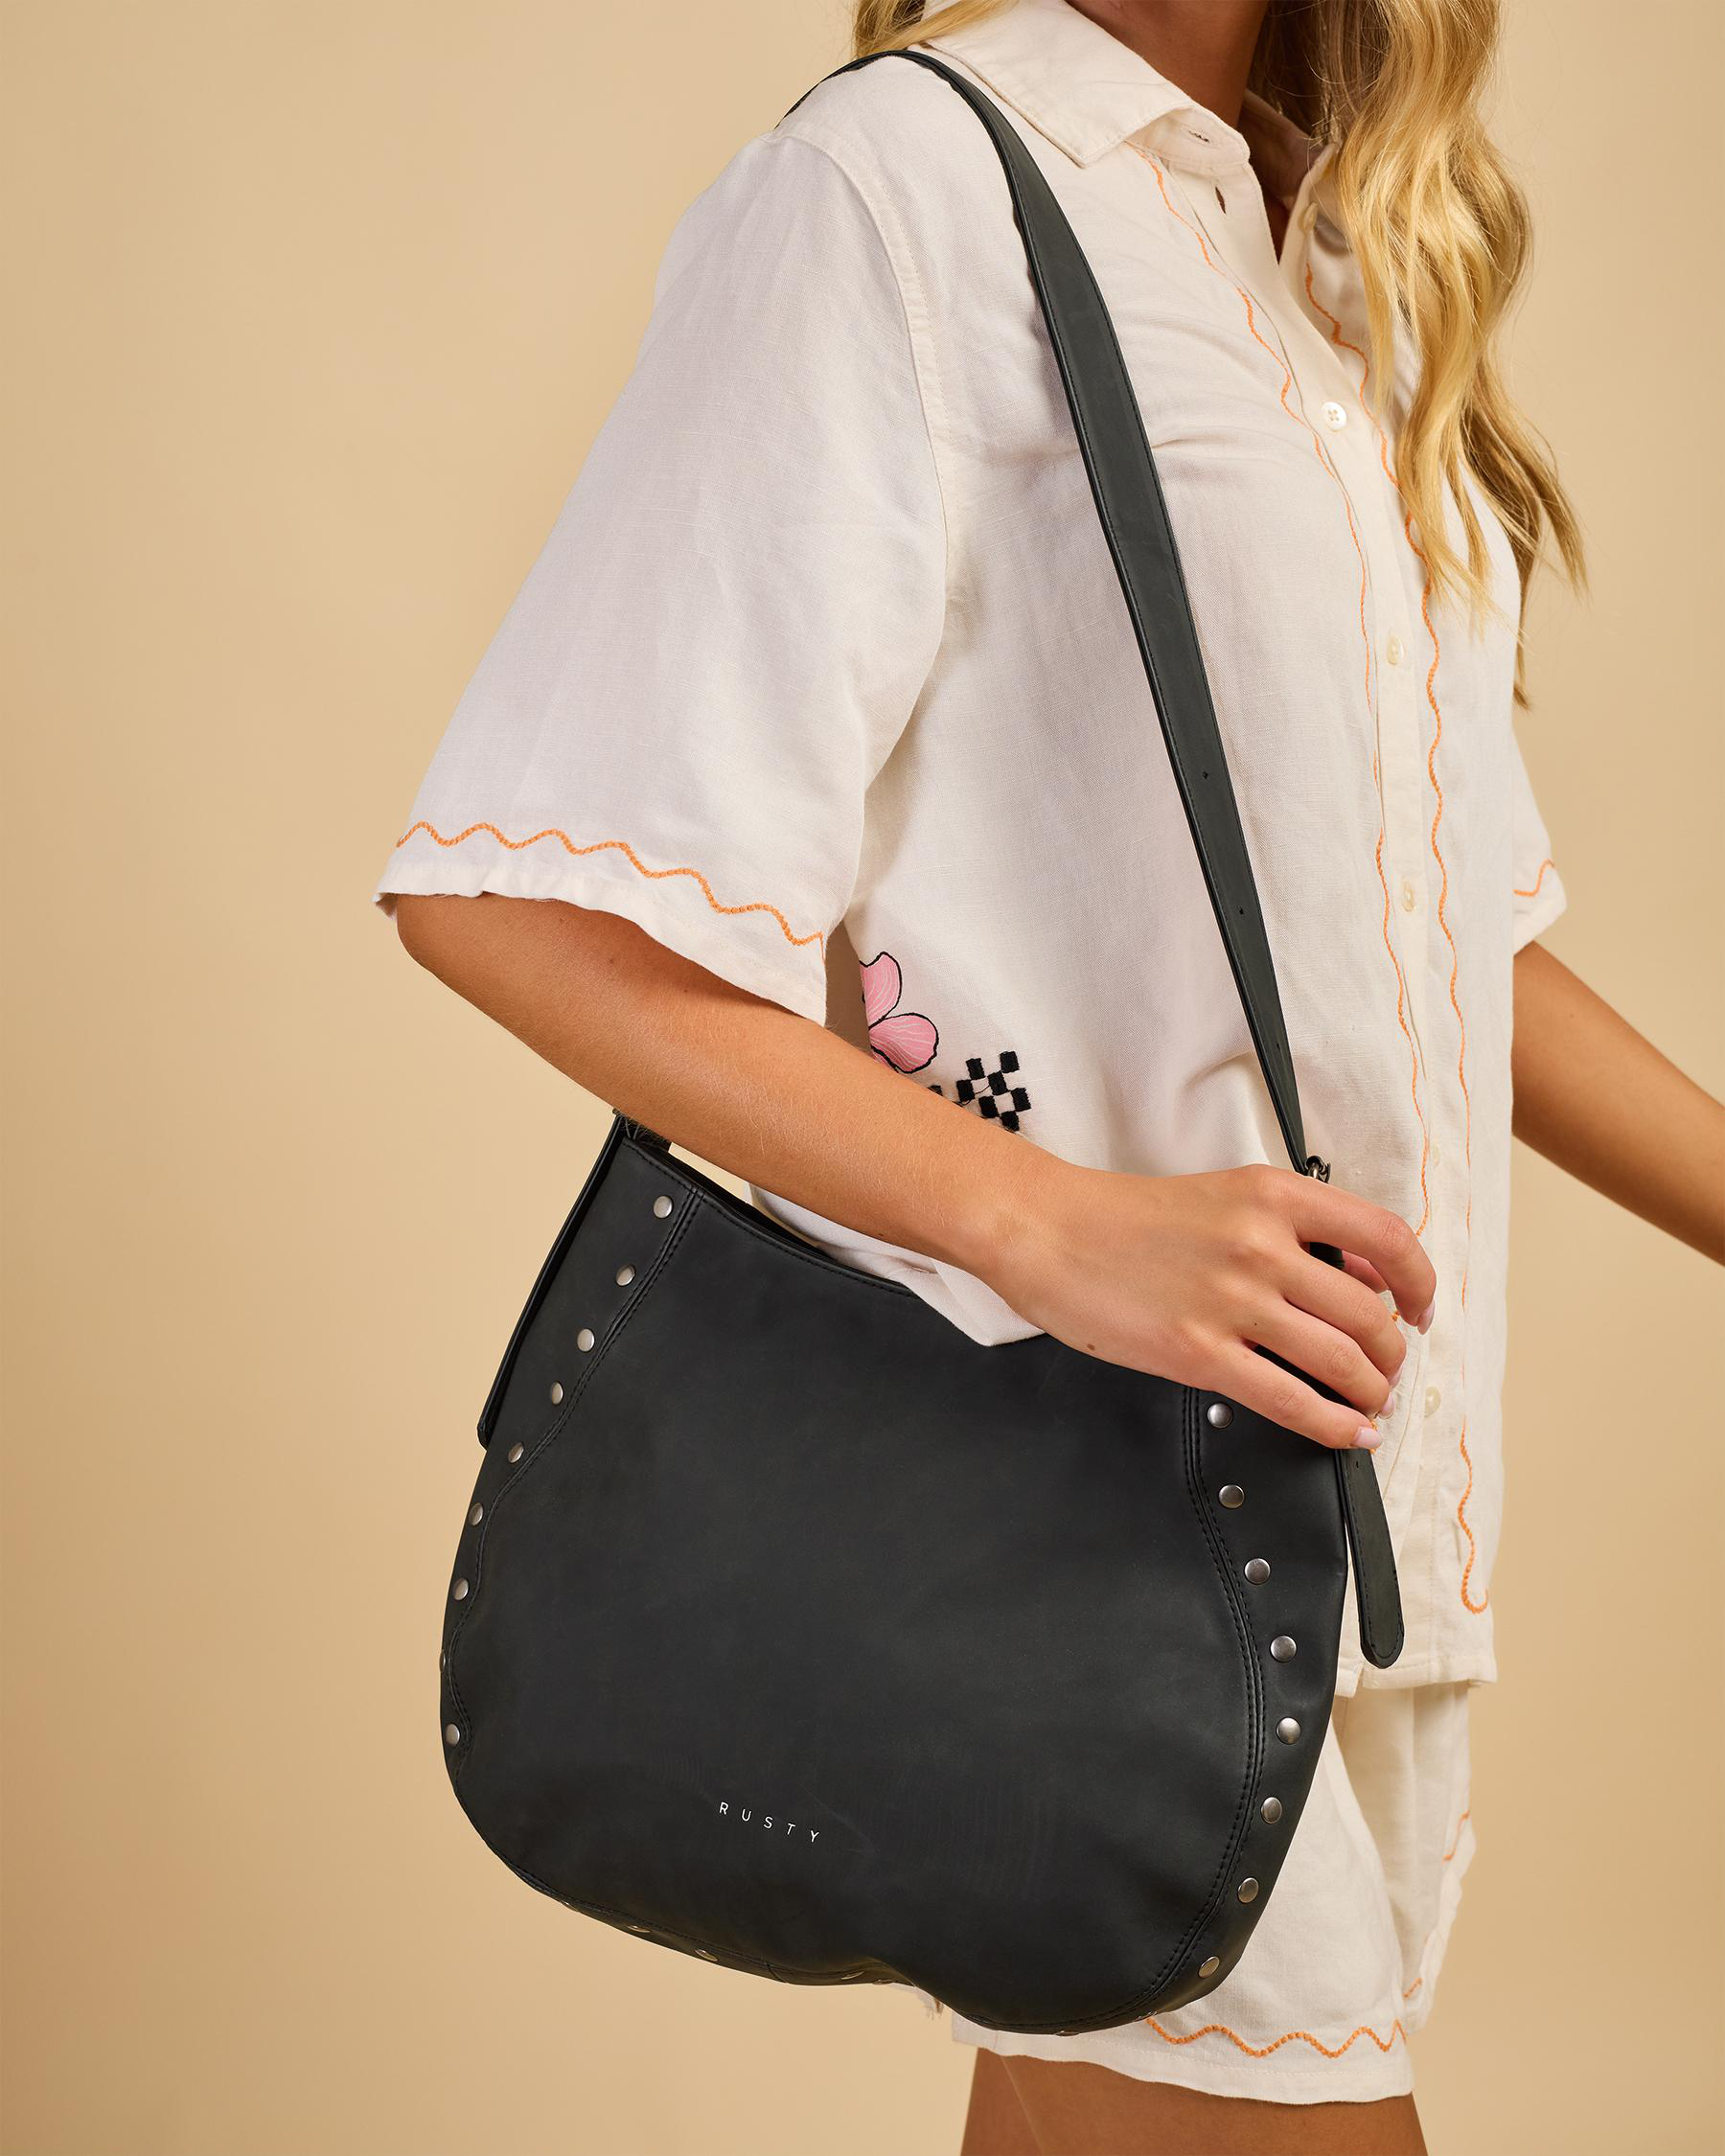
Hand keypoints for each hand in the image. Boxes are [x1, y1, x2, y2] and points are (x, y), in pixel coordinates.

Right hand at [983, 1157, 1436, 1450]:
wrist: (1048, 1231)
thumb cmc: (1126, 1217)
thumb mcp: (1224, 1196)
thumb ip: (1293, 1229)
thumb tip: (1364, 1276)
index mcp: (1272, 1195)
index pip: (1386, 1238)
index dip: (1421, 1282)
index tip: (1422, 1308)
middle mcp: (1261, 1245)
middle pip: (1372, 1312)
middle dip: (1393, 1352)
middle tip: (1387, 1368)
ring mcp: (1231, 1301)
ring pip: (1342, 1361)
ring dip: (1371, 1392)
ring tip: (1370, 1403)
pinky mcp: (1199, 1353)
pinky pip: (1292, 1400)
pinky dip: (1334, 1425)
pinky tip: (1347, 1433)